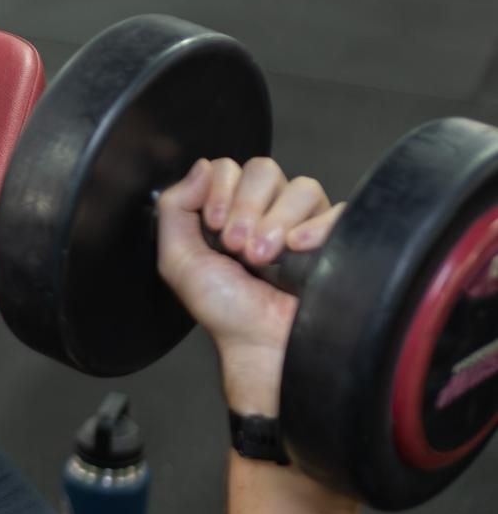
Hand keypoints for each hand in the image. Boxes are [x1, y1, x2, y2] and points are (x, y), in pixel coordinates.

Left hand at [156, 156, 344, 411]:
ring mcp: (306, 223)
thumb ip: (175, 210)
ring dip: (274, 221)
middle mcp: (268, 212)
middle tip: (237, 246)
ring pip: (301, 186)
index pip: (230, 168)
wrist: (262, 346)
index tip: (214, 225)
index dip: (221, 190)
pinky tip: (297, 248)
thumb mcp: (180, 261)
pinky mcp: (338, 238)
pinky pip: (337, 209)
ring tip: (264, 258)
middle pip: (263, 169)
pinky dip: (315, 226)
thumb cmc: (226, 310)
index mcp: (231, 214)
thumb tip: (200, 167)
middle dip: (245, 206)